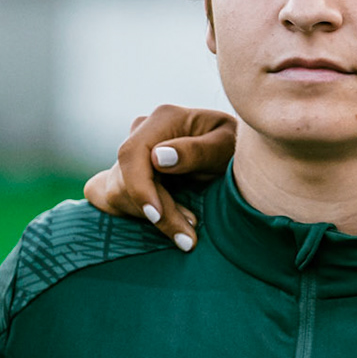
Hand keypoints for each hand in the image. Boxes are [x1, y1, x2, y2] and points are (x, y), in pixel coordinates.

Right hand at [82, 105, 237, 251]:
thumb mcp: (227, 147)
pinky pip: (123, 199)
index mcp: (165, 118)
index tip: (156, 216)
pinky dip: (146, 216)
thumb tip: (157, 158)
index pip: (132, 153)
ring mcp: (133, 153)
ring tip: (188, 233)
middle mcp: (142, 131)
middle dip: (156, 213)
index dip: (139, 187)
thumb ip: (198, 151)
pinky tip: (173, 224)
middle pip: (128, 178)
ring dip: (155, 218)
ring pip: (124, 193)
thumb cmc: (233, 147)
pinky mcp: (128, 173)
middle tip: (187, 239)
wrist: (230, 154)